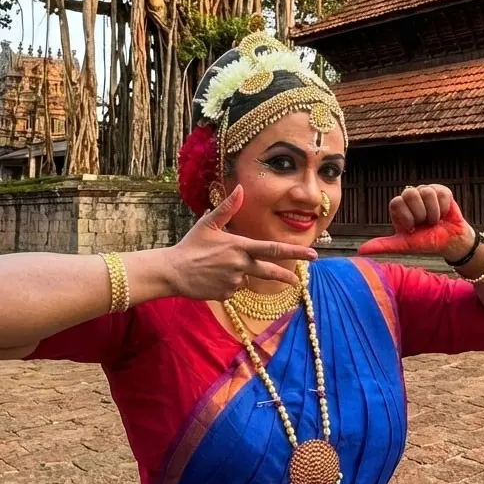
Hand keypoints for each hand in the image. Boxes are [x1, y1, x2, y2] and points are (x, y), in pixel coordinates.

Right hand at [166, 185, 314, 300]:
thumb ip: (228, 208)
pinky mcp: (226, 295)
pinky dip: (227, 284)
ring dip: (238, 274)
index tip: (311, 255)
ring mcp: (234, 281)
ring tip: (215, 267)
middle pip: (270, 271)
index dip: (294, 252)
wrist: (172, 271)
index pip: (272, 249)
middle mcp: (240, 264)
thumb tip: (240, 188)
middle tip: (297, 280)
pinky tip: (212, 278)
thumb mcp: (208, 223)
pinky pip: (233, 289)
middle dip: (286, 276)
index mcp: (239, 246)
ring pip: (246, 279)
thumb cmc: (190, 245)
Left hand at [357, 184, 474, 259]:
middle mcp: (409, 196)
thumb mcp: (404, 245)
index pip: (396, 202)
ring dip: (433, 213)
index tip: (412, 228)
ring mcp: (425, 191)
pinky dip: (444, 208)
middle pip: (409, 193)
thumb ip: (383, 245)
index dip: (407, 217)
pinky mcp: (440, 190)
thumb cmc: (425, 242)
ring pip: (426, 192)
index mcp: (398, 207)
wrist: (450, 242)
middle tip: (424, 223)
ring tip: (434, 220)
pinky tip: (443, 214)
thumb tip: (360, 251)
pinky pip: (441, 193)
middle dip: (420, 214)